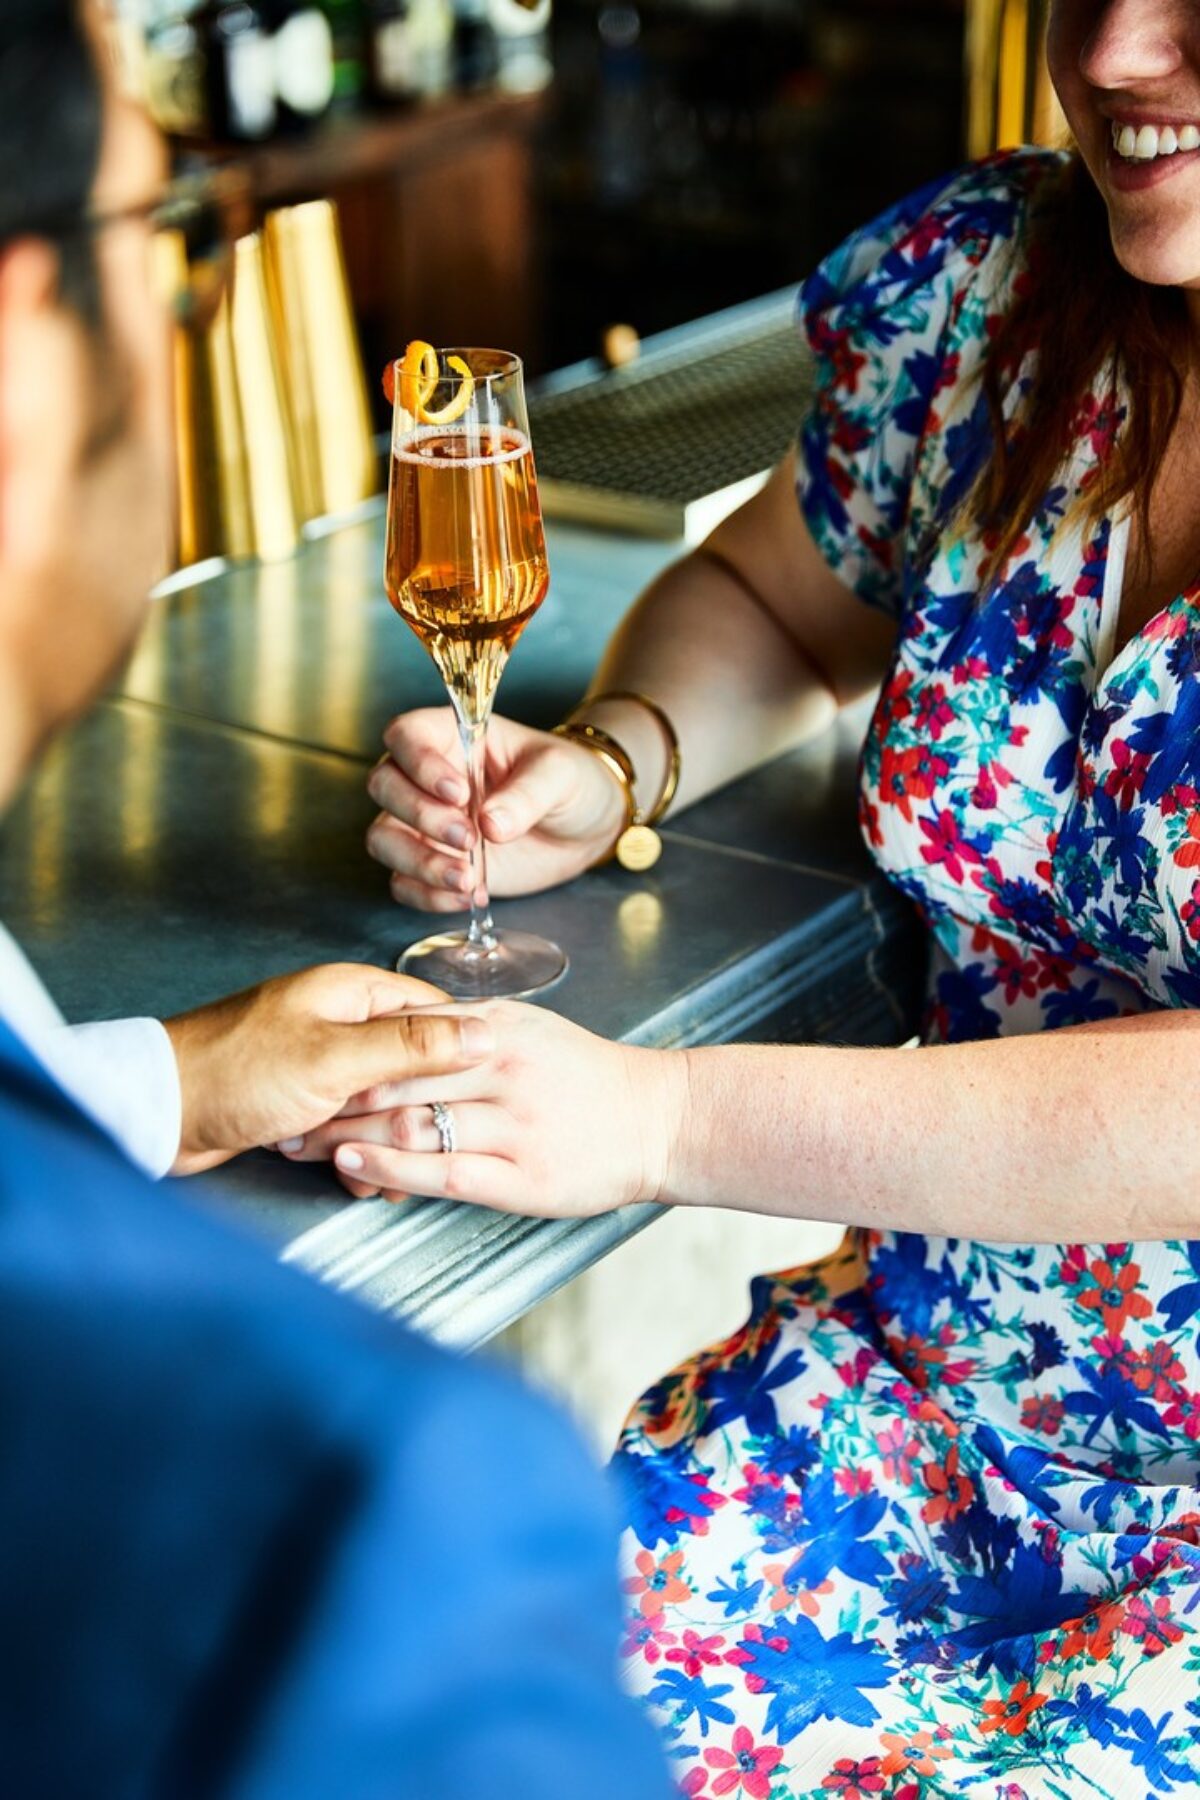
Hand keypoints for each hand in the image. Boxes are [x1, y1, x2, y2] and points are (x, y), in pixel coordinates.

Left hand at [163, 965, 491, 1177]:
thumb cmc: (237, 1072)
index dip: (460, 1057)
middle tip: (422, 1149)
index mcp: (354, 992)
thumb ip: (412, 1047)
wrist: (160, 1111)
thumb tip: (485, 1034)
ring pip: (384, 1103)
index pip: (437, 1015)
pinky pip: (351, 1125)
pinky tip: (348, 1177)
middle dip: (419, 1114)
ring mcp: (322, 1060)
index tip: (477, 1096)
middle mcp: (342, 1019)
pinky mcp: (303, 1098)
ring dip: (385, 1141)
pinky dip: (354, 1154)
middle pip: (414, 1063)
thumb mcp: (335, 1059)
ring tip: (378, 1175)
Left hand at [277, 1002, 688, 1219]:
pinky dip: (391, 1167)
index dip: (349, 1047)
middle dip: (332, 1094)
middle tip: (284, 1107)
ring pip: (412, 1122)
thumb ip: (464, 1030)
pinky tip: (355, 1165)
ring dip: (347, 1133)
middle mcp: (502, 1066)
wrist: (658, 1120)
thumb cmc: (587, 1078)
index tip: (301, 1060)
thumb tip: (400, 1025)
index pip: (406, 1029)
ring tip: (299, 1141)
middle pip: (395, 1075)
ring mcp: (515, 1121)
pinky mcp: (524, 1174)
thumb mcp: (526, 1032)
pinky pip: (442, 1171)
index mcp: (498, 1026)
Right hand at [365, 708, 625, 910]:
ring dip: (418, 862)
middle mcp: (427, 778)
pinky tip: (468, 896)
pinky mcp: (434, 865)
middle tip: (469, 838)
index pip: (406, 735)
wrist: (586, 829)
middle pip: (384, 786)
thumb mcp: (560, 775)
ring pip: (384, 838)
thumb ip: (527, 794)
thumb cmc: (570, 782)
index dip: (420, 763)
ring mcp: (425, 824)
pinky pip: (403, 882)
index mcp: (454, 737)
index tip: (459, 793)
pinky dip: (427, 895)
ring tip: (468, 879)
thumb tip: (491, 824)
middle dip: (421, 817)